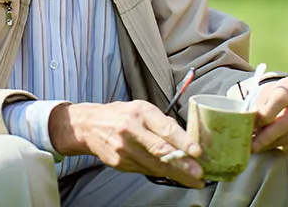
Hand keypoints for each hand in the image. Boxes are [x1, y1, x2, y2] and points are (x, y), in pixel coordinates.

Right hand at [49, 101, 206, 188]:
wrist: (89, 126)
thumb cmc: (119, 115)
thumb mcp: (142, 108)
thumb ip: (162, 122)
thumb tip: (186, 138)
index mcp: (140, 112)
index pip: (165, 128)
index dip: (183, 142)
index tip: (197, 152)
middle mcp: (131, 130)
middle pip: (161, 152)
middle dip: (183, 166)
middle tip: (199, 174)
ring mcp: (124, 149)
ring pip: (155, 166)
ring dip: (177, 175)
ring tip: (193, 180)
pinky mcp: (120, 163)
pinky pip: (146, 170)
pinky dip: (162, 174)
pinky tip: (174, 176)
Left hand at [251, 77, 287, 152]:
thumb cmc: (272, 98)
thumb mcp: (263, 95)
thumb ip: (256, 107)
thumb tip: (244, 122)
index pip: (280, 100)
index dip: (265, 114)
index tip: (251, 125)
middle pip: (287, 122)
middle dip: (267, 136)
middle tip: (251, 146)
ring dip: (271, 144)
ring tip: (257, 146)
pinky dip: (281, 147)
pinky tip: (271, 145)